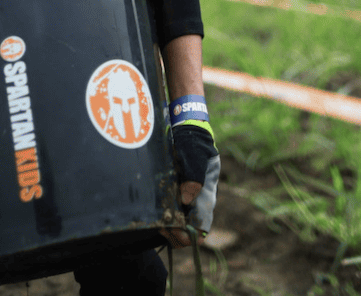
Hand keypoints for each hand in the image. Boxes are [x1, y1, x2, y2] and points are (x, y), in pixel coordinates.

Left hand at [164, 124, 219, 246]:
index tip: (171, 229)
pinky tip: (153, 213)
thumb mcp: (195, 153)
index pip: (202, 226)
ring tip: (155, 221)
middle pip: (190, 231)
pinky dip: (163, 218)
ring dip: (168, 227)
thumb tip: (186, 200)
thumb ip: (195, 175)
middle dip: (175, 234)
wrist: (184, 126)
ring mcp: (187, 198)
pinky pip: (172, 214)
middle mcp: (198, 199)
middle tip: (160, 227)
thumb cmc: (191, 138)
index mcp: (207, 192)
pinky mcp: (177, 193)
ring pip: (180, 225)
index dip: (188, 234)